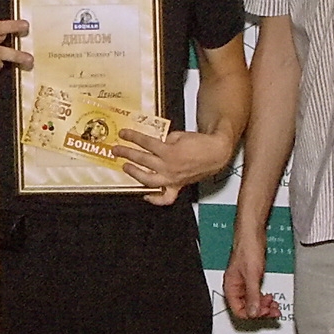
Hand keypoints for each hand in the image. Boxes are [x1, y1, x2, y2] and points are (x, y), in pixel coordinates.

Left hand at [114, 126, 233, 206]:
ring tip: (126, 167)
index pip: (146, 143)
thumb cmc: (200, 144)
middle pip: (142, 160)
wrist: (216, 154)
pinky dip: (154, 199)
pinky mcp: (178, 186)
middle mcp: (168, 167)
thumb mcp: (179, 135)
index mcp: (169, 152)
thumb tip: (154, 144)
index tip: (124, 134)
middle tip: (117, 150)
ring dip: (134, 174)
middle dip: (127, 153)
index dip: (132, 137)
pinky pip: (164, 198)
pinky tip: (146, 194)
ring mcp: (172, 179)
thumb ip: (164, 140)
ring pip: (148, 180)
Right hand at [223, 233, 281, 320]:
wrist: (252, 235)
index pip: (239, 311)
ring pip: (252, 302)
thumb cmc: (247, 249)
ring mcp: (244, 284)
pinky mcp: (251, 279)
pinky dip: (264, 298)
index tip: (264, 312)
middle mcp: (236, 287)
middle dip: (260, 311)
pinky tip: (270, 298)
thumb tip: (254, 312)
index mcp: (231, 287)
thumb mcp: (252, 275)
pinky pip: (257, 294)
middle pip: (246, 308)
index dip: (252, 314)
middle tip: (273, 310)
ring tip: (274, 305)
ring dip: (263, 306)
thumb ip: (253, 295)